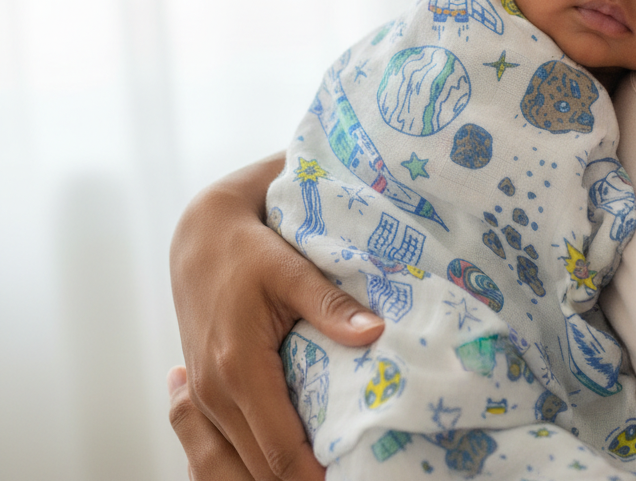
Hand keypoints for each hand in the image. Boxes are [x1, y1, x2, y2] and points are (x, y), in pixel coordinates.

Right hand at [170, 153, 383, 480]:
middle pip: (254, 472)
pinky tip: (278, 460)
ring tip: (317, 468)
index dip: (314, 476)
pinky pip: (215, 450)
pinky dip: (243, 465)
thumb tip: (376, 332)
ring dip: (268, 477)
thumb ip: (330, 305)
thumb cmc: (249, 250)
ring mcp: (202, 396)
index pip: (279, 452)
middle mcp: (213, 392)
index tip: (352, 474)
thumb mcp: (292, 270)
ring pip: (229, 468)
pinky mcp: (200, 393)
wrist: (201, 236)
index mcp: (238, 367)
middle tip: (344, 470)